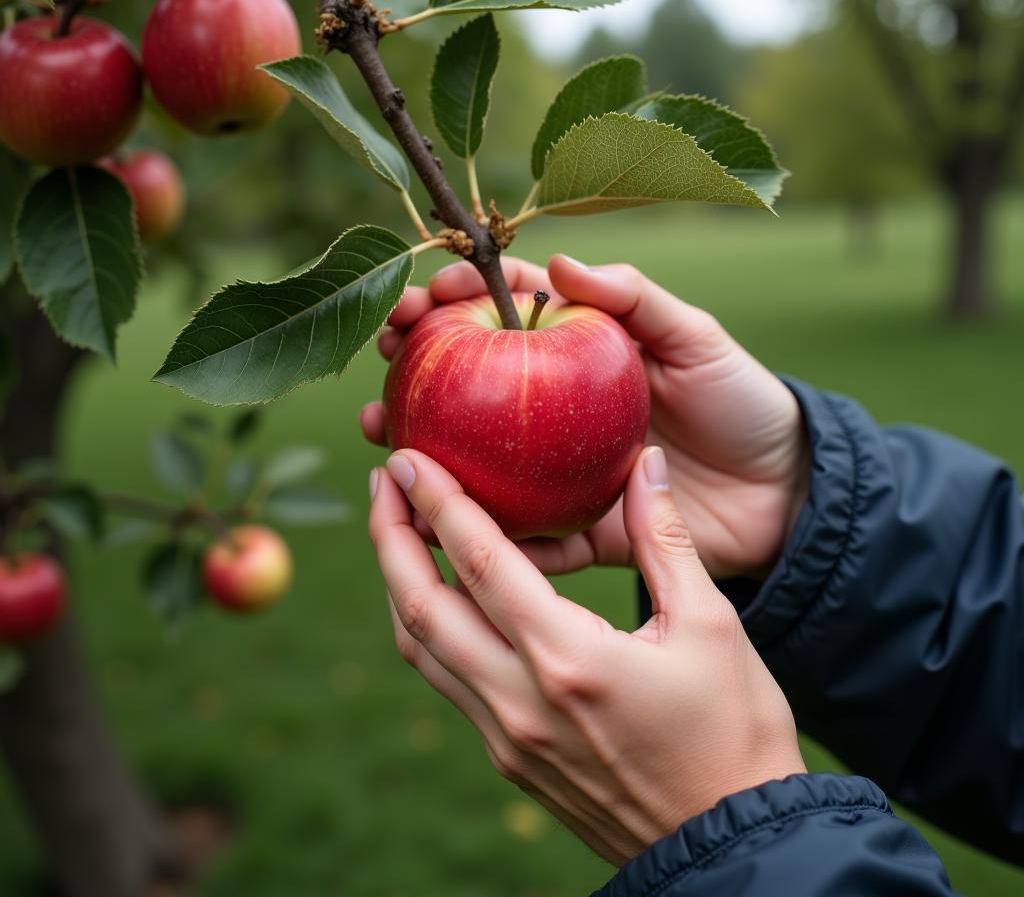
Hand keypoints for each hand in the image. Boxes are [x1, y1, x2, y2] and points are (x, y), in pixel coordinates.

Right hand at [362, 255, 808, 578]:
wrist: (783, 493)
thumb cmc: (740, 401)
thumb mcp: (695, 336)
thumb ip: (633, 299)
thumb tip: (556, 266)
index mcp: (581, 352)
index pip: (506, 309)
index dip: (458, 294)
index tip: (423, 293)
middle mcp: (556, 410)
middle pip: (472, 382)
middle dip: (419, 365)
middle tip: (382, 355)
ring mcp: (557, 470)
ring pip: (476, 457)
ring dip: (423, 445)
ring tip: (383, 432)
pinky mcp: (574, 526)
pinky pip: (521, 531)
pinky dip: (478, 528)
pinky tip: (432, 515)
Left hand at [368, 445, 805, 864]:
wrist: (731, 845)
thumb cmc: (735, 732)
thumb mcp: (711, 625)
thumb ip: (664, 536)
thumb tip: (648, 461)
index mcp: (570, 658)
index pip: (481, 561)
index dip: (438, 501)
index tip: (408, 459)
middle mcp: (521, 700)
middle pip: (421, 605)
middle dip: (390, 536)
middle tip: (384, 481)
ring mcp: (507, 736)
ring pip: (421, 647)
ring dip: (400, 583)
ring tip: (400, 531)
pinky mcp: (509, 757)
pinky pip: (446, 679)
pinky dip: (430, 627)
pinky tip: (445, 596)